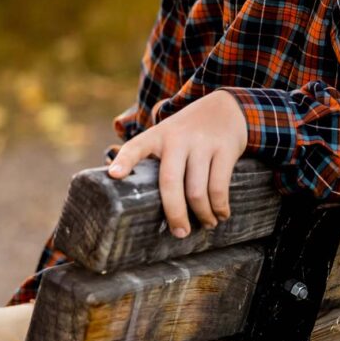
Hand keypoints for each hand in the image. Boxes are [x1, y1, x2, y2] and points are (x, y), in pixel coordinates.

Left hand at [107, 91, 247, 237]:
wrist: (224, 107)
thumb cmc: (188, 133)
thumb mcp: (167, 135)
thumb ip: (152, 159)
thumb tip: (136, 201)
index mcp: (157, 136)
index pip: (136, 147)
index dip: (124, 161)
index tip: (114, 175)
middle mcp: (178, 139)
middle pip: (170, 181)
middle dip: (174, 213)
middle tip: (179, 233)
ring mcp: (202, 143)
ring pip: (197, 190)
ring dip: (202, 214)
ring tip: (205, 224)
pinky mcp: (224, 149)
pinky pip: (219, 186)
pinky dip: (220, 206)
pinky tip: (221, 215)